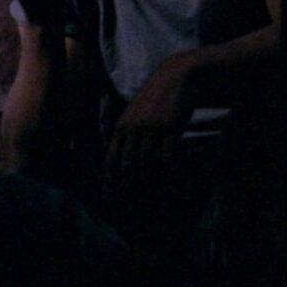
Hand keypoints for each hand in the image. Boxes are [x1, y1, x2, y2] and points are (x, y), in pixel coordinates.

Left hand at [105, 51, 198, 194]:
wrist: (176, 76)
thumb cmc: (156, 98)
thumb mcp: (134, 113)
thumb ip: (126, 133)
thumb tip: (120, 155)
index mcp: (121, 128)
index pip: (110, 160)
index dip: (109, 182)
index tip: (109, 200)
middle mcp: (132, 129)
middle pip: (126, 166)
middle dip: (127, 190)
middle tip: (131, 209)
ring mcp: (151, 129)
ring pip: (147, 165)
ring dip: (149, 186)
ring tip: (153, 203)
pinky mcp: (170, 128)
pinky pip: (167, 157)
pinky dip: (169, 173)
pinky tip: (173, 184)